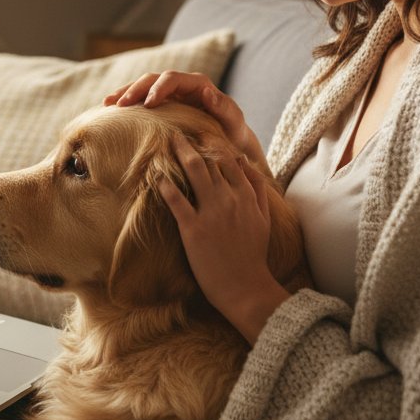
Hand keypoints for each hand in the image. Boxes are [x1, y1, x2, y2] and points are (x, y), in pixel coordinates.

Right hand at [105, 71, 269, 174]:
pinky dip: (125, 104)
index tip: (148, 104)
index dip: (158, 88)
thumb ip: (224, 107)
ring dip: (124, 94)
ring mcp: (168, 95)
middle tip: (119, 105)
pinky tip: (110, 113)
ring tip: (107, 105)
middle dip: (135, 90)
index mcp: (196, 84)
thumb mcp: (233, 121)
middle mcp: (180, 86)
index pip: (172, 78)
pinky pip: (139, 101)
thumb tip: (207, 92)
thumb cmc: (232, 133)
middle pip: (152, 79)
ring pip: (142, 87)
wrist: (228, 142)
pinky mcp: (159, 107)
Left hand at [158, 135, 287, 344]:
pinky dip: (166, 185)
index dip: (214, 145)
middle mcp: (230, 199)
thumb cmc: (252, 255)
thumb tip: (248, 165)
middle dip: (193, 143)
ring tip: (167, 141)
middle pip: (210, 161)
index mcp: (247, 196)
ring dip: (180, 153)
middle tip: (177, 132)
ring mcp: (211, 213)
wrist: (245, 287)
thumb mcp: (264, 219)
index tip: (200, 135)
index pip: (230, 160)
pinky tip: (156, 175)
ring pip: (195, 172)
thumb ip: (259, 191)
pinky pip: (176, 201)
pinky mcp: (193, 229)